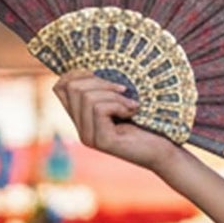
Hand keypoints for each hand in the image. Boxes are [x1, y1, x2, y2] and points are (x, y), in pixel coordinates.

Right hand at [52, 71, 181, 175]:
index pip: (59, 87)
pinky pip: (99, 109)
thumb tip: (90, 70)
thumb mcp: (121, 102)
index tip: (103, 76)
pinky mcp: (101, 141)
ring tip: (131, 104)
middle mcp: (81, 129)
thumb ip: (103, 91)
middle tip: (124, 90)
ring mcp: (89, 137)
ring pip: (86, 97)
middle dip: (100, 82)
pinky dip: (118, 105)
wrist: (163, 152)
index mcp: (82, 118)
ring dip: (113, 95)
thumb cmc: (147, 124)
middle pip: (72, 88)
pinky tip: (132, 112)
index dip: (77, 74)